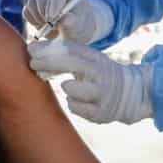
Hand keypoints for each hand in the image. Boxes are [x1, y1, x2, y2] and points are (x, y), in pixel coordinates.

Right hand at [23, 0, 113, 43]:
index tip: (52, 18)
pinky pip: (26, 12)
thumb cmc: (77, 24)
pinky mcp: (31, 3)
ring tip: (51, 26)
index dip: (54, 3)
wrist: (71, 28)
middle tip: (51, 25)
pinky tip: (43, 25)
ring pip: (31, 4)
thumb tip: (65, 19)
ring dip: (39, 18)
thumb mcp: (78, 25)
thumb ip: (72, 22)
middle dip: (44, 12)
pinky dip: (33, 21)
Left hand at [28, 38, 153, 124]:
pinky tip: (77, 99)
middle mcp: (100, 74)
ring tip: (68, 86)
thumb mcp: (89, 59)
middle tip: (33, 64)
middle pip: (71, 64)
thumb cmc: (99, 74)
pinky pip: (75, 108)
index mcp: (97, 58)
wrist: (130, 94)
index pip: (70, 48)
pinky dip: (72, 103)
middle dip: (48, 62)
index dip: (48, 48)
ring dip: (65, 86)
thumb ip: (66, 53)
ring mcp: (101, 94)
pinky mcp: (100, 114)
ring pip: (71, 89)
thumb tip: (32, 48)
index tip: (31, 49)